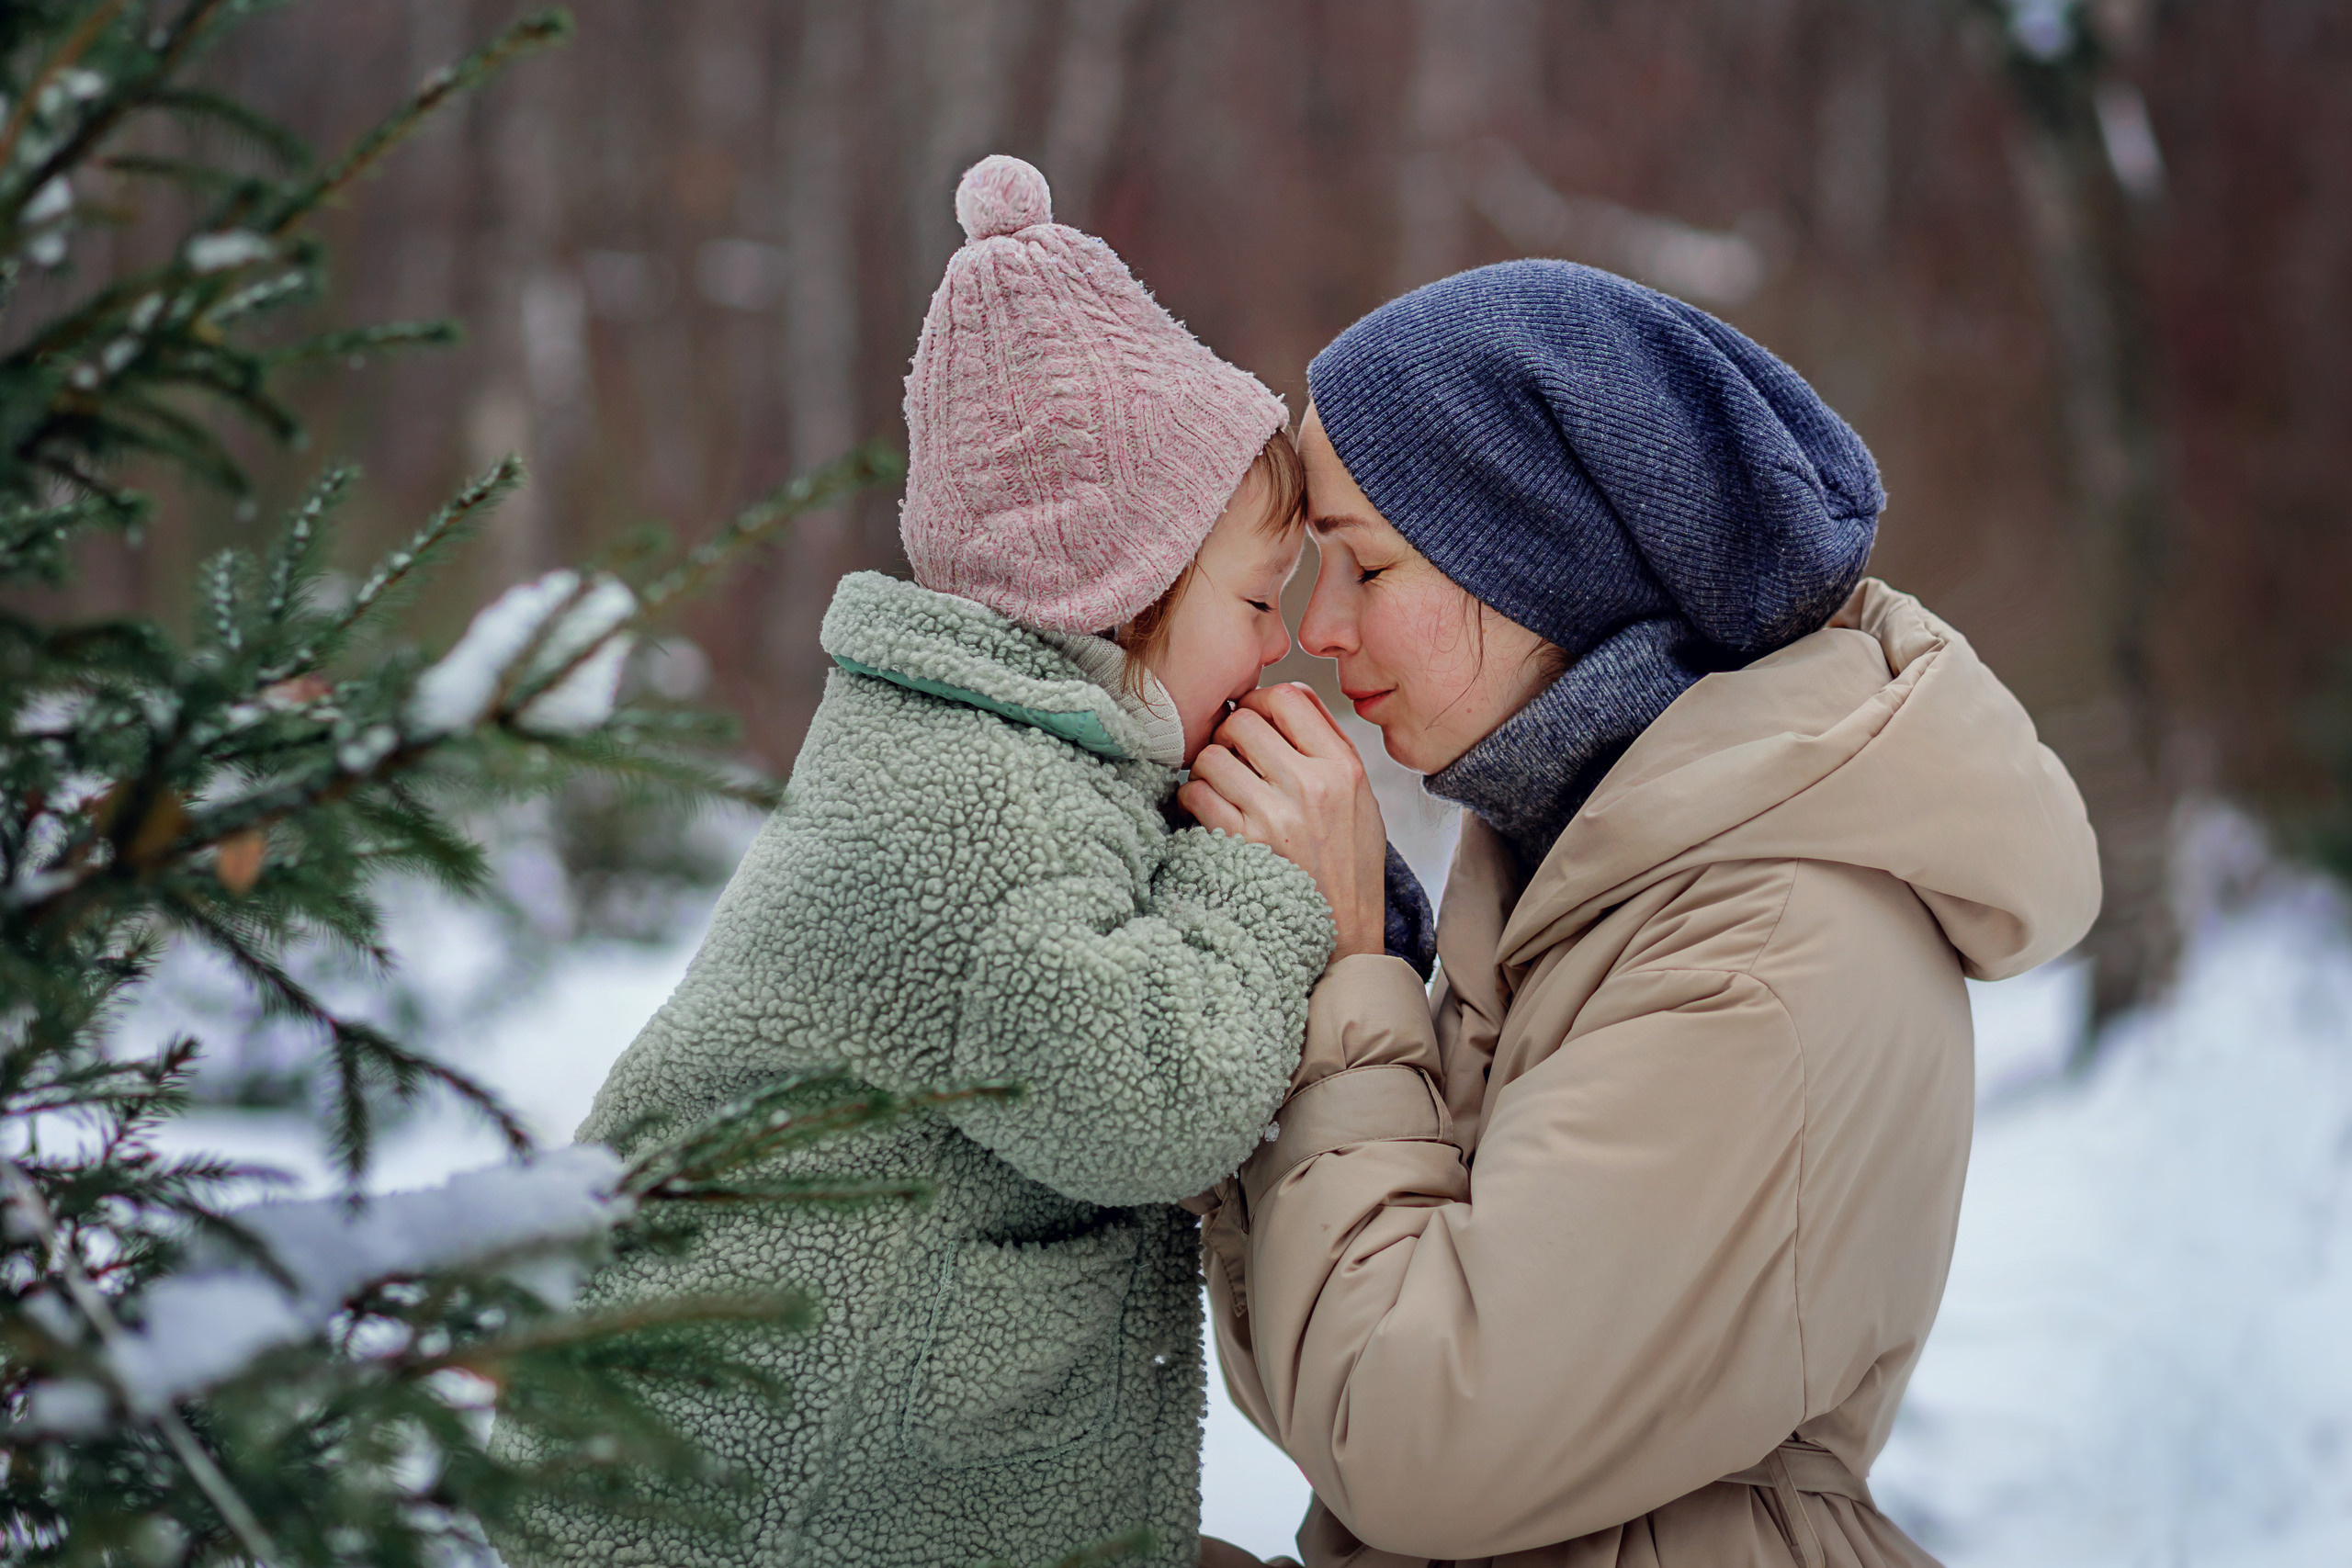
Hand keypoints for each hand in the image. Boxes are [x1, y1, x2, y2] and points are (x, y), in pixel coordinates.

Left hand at [1178, 683, 1386, 958]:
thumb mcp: (1360, 797)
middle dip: (1230, 735)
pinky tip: (1208, 810)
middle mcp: (1311, 785)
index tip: (1256, 719)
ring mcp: (1275, 815)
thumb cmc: (1349, 864)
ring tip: (1222, 787)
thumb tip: (1285, 699)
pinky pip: (1196, 794)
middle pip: (1242, 720)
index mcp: (1342, 767)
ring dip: (1209, 769)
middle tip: (1234, 757)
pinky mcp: (1241, 843)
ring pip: (1212, 755)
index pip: (1288, 698)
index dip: (1261, 701)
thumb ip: (1328, 745)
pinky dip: (1193, 798)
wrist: (1344, 932)